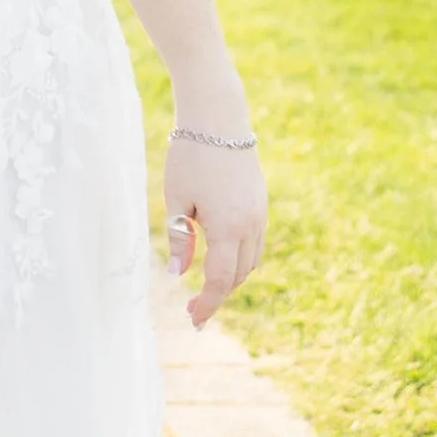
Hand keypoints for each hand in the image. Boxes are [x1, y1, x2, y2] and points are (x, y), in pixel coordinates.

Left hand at [163, 138, 266, 329]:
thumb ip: (178, 240)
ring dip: (232, 278)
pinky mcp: (260, 202)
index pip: (220, 280)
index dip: (208, 303)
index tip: (193, 320)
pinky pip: (255, 242)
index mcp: (229, 227)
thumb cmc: (190, 156)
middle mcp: (251, 224)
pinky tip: (220, 260)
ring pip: (251, 260)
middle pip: (239, 275)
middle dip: (218, 295)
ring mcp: (260, 213)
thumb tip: (177, 275)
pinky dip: (240, 258)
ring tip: (205, 289)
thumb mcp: (176, 200)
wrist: (218, 117)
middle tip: (193, 310)